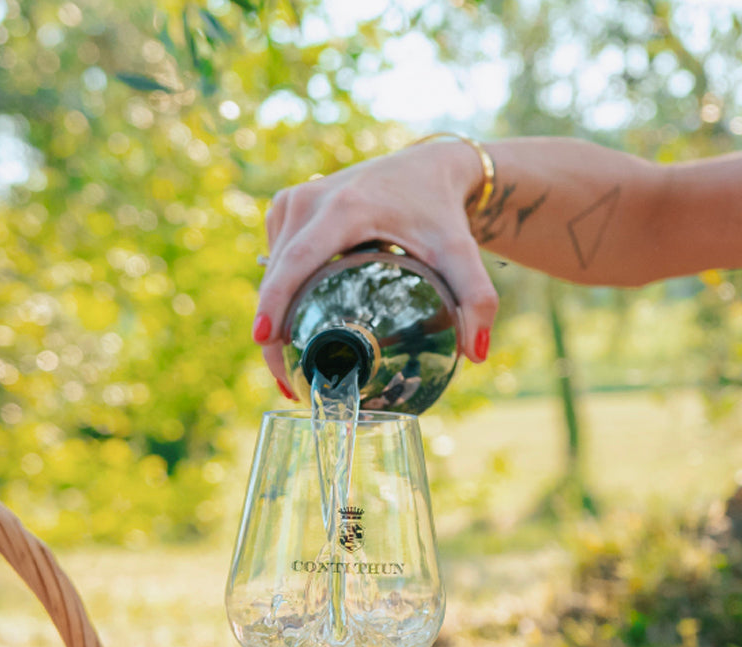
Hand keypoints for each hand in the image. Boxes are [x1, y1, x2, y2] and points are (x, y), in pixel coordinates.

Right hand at [252, 141, 499, 396]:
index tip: (264, 339)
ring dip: (275, 318)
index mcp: (343, 208)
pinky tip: (295, 329)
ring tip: (292, 367)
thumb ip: (477, 298)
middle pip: (277, 274)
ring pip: (272, 271)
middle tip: (290, 384)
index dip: (276, 302)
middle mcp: (309, 200)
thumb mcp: (462, 251)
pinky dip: (280, 295)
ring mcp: (292, 201)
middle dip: (273, 331)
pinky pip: (276, 260)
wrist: (428, 167)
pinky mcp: (287, 207)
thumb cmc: (442, 212)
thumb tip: (476, 353)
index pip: (297, 261)